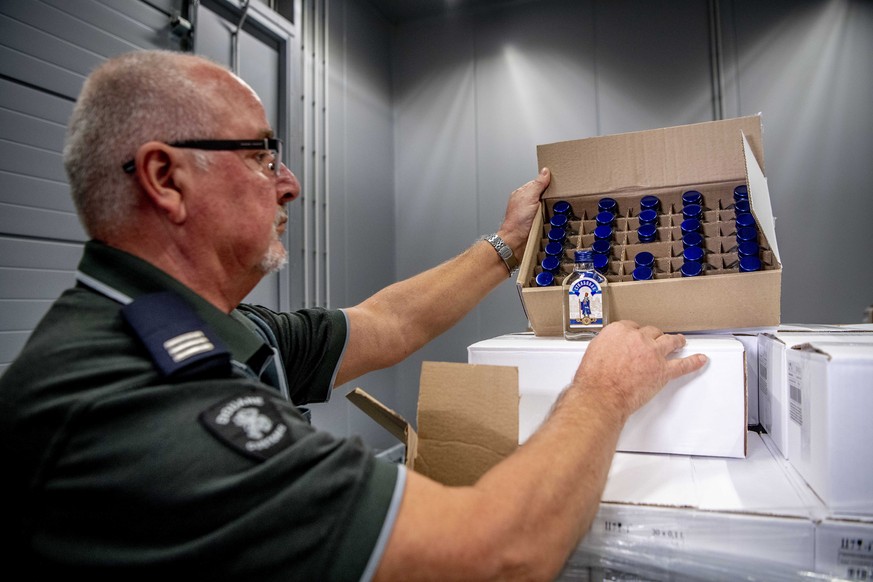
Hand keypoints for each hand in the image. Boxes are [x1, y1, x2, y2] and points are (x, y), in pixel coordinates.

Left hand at [497, 168, 550, 255]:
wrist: (515, 242)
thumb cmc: (517, 222)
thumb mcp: (529, 198)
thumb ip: (538, 184)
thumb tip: (545, 171)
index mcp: (523, 193)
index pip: (538, 183)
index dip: (547, 183)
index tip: (557, 182)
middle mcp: (526, 202)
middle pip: (544, 194)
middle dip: (551, 196)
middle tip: (559, 197)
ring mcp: (531, 213)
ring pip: (547, 205)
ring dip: (553, 207)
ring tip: (558, 207)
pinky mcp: (536, 222)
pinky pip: (548, 215)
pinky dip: (552, 216)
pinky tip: (555, 217)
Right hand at [571, 320, 707, 420]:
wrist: (601, 396)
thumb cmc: (594, 379)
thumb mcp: (594, 352)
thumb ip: (608, 346)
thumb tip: (612, 349)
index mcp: (619, 331)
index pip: (633, 327)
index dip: (636, 334)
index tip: (637, 338)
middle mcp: (638, 338)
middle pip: (652, 332)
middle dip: (653, 337)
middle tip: (655, 341)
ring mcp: (653, 354)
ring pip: (669, 341)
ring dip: (676, 341)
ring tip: (680, 342)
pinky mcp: (663, 371)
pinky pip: (683, 365)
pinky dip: (693, 362)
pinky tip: (700, 359)